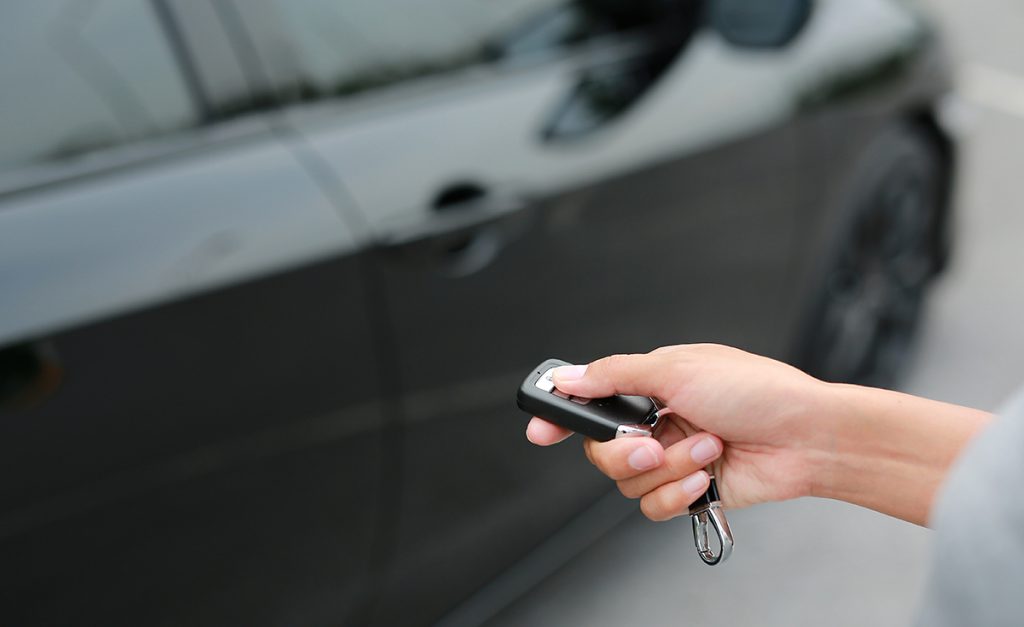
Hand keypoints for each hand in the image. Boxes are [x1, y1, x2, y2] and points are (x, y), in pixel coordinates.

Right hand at [526, 344, 833, 519]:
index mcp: (650, 384)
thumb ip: (614, 374)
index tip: (538, 429)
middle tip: (652, 441)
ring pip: (627, 482)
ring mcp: (671, 457)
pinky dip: (677, 493)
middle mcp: (655, 421)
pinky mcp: (687, 490)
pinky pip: (652, 506)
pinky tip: (705, 476)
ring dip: (668, 467)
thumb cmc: (757, 391)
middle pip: (600, 449)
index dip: (560, 416)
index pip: (591, 399)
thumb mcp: (677, 368)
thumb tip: (568, 377)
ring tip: (707, 447)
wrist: (807, 437)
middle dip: (624, 451)